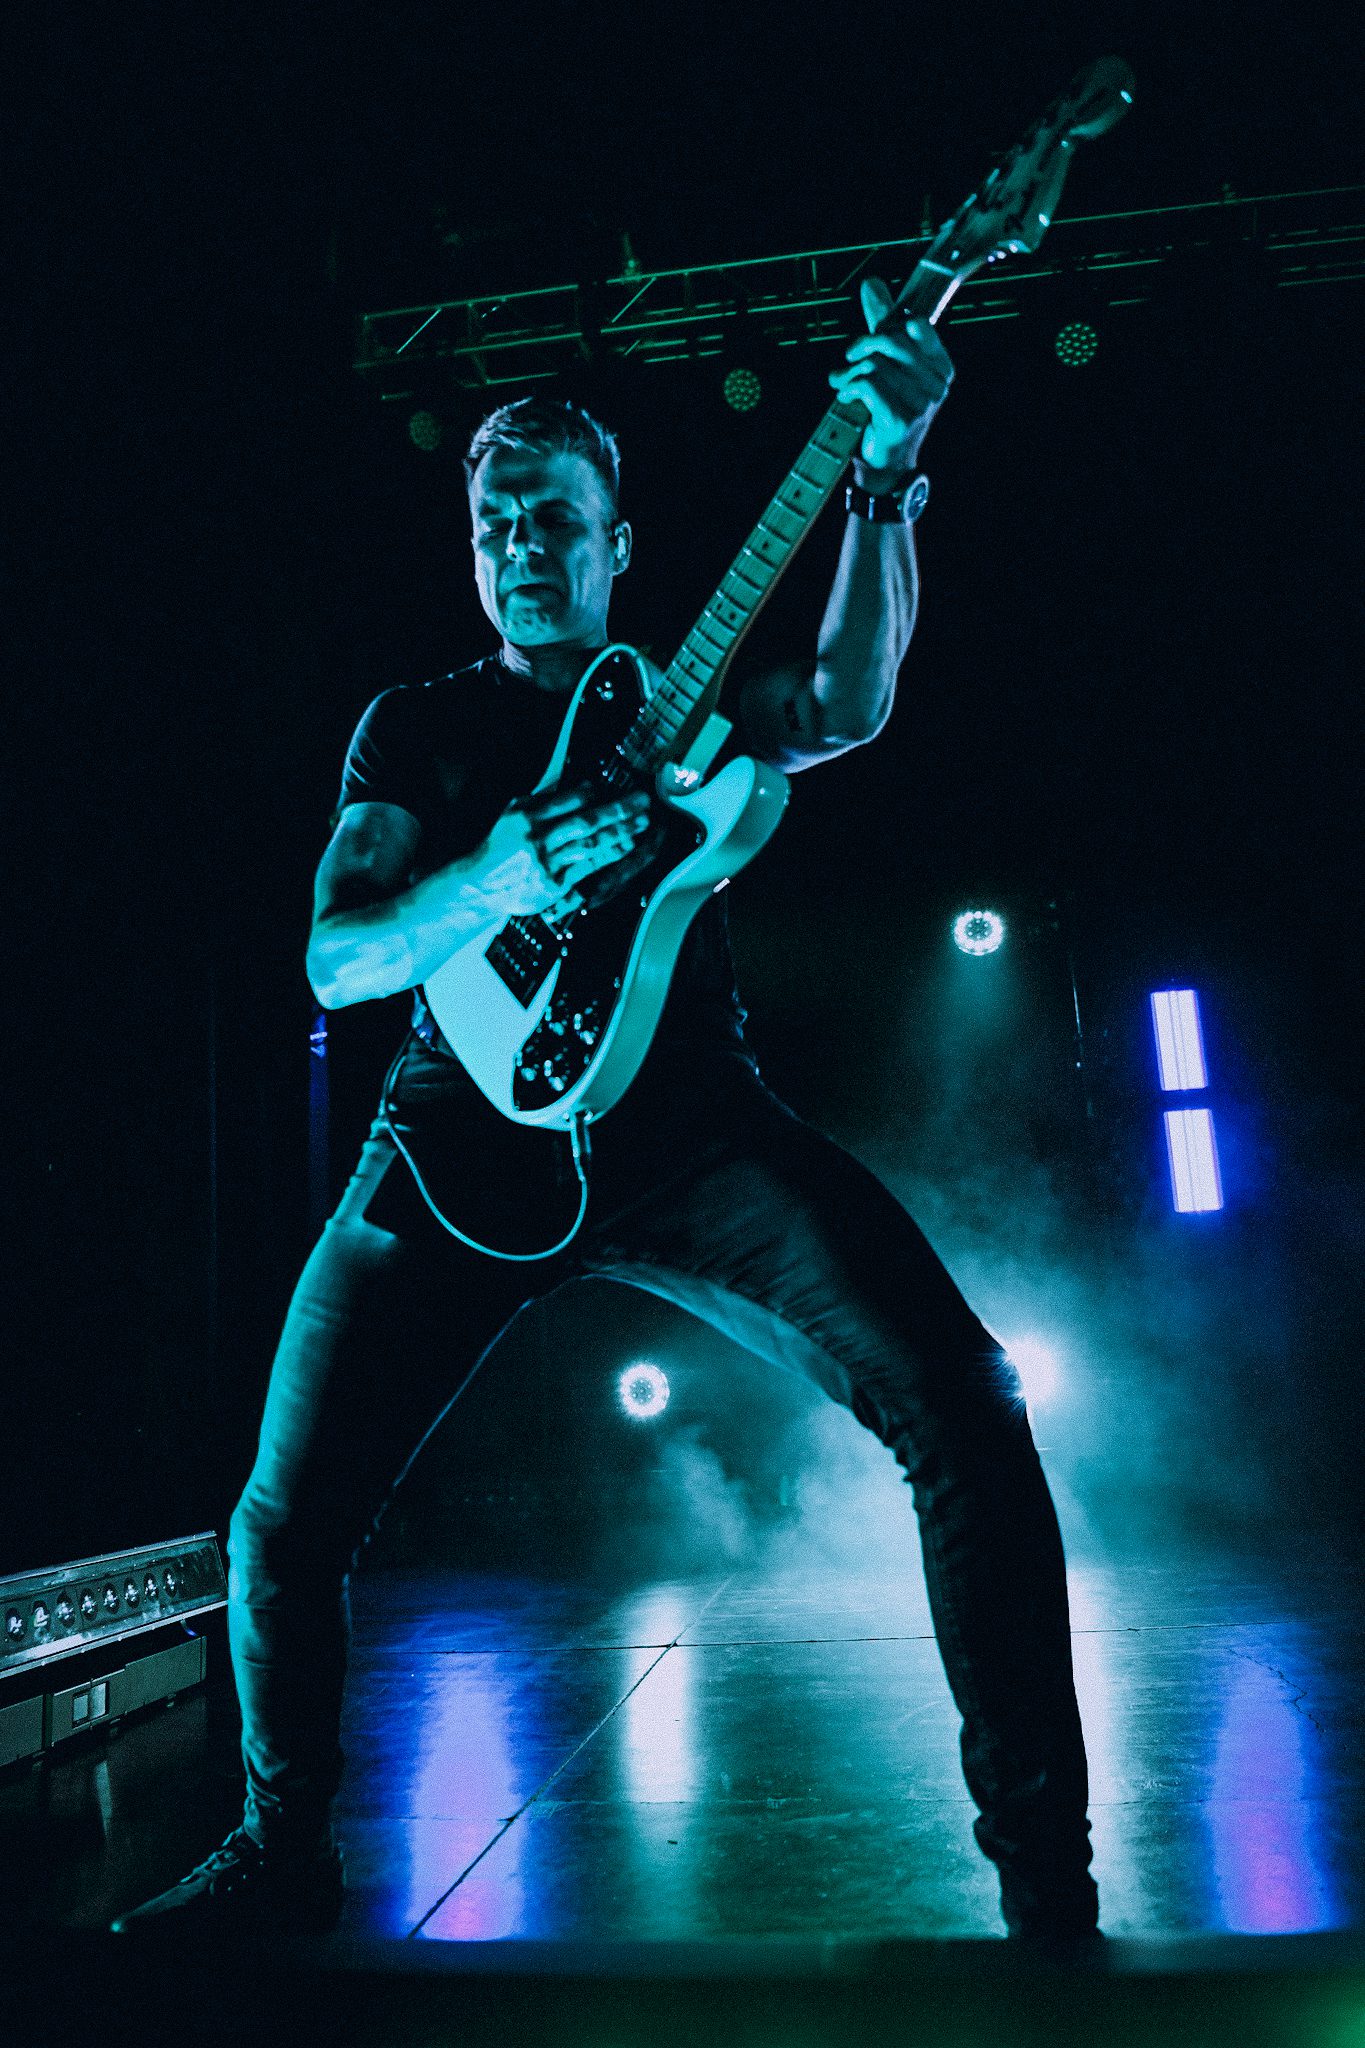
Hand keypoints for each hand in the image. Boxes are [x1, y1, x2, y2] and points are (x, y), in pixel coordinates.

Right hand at [480, 783, 657, 918]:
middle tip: (642, 801)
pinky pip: (587, 867)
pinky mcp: (554, 884)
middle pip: (585, 821)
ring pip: (590, 845)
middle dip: (618, 810)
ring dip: (620, 832)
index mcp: (526, 816)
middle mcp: (538, 838)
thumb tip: (580, 787)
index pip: (567, 800)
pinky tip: (625, 847)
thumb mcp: (512, 815)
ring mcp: (547, 863)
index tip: (610, 786)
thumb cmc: (500, 847)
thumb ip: (543, 800)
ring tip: (641, 822)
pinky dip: (608, 856)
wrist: (480, 885)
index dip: (592, 792)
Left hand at [828, 277, 953, 475]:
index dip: (886, 327)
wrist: (885, 465)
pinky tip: (846, 396)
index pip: (915, 325)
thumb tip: (871, 282)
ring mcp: (921, 403)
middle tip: (849, 359)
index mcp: (941, 367)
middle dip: (862, 347)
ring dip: (850, 373)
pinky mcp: (900, 419)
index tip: (870, 344)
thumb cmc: (886, 410)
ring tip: (843, 385)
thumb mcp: (888, 364)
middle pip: (891, 340)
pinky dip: (849, 387)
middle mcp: (936, 385)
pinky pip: (867, 384)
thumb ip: (883, 324)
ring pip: (874, 364)